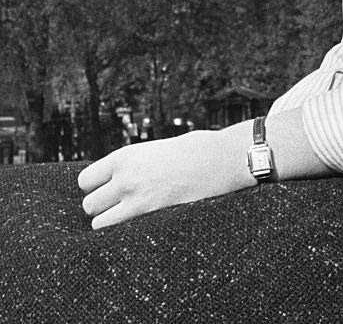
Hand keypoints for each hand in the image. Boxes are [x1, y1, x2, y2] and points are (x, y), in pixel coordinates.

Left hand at [78, 123, 254, 229]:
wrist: (217, 158)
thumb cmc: (190, 152)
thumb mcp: (154, 150)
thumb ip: (132, 165)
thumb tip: (114, 181)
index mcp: (124, 156)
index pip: (85, 180)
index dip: (95, 188)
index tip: (107, 190)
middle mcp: (124, 176)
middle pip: (89, 203)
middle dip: (100, 207)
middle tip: (119, 206)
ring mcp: (136, 196)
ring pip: (97, 221)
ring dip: (109, 221)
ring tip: (128, 217)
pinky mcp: (149, 213)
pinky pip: (116, 231)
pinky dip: (121, 233)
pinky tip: (136, 227)